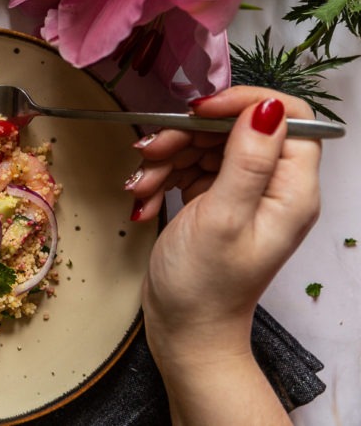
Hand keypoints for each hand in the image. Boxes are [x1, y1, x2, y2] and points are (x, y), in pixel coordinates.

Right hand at [126, 86, 320, 424]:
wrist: (183, 330)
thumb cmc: (205, 284)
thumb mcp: (223, 217)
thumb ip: (247, 160)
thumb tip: (268, 107)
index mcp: (291, 190)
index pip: (286, 116)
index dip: (242, 104)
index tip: (198, 111)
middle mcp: (273, 187)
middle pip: (233, 128)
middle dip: (187, 135)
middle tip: (151, 152)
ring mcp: (242, 193)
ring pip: (205, 145)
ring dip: (166, 158)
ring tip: (141, 186)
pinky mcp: (215, 199)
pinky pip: (188, 167)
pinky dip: (162, 177)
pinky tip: (144, 199)